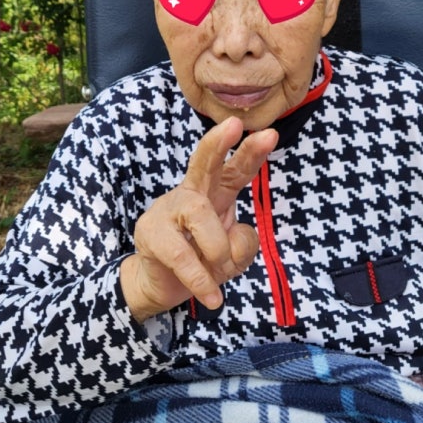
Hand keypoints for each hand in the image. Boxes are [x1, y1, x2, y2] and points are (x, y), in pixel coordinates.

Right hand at [120, 116, 276, 321]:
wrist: (159, 285)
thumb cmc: (200, 262)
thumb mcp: (233, 258)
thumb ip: (242, 246)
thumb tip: (233, 242)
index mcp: (215, 195)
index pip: (235, 171)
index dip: (251, 153)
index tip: (271, 134)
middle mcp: (191, 195)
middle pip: (203, 163)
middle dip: (219, 143)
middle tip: (234, 125)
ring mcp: (168, 211)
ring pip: (199, 212)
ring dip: (217, 247)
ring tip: (221, 269)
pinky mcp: (151, 235)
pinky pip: (182, 254)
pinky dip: (202, 280)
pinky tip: (212, 297)